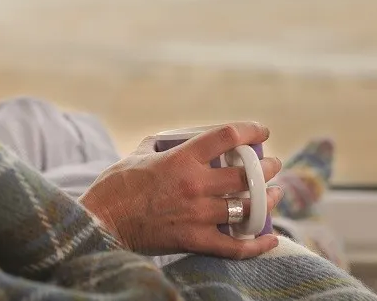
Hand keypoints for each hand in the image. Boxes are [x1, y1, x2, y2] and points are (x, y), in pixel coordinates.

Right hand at [79, 122, 283, 258]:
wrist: (101, 223)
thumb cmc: (115, 187)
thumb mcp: (137, 155)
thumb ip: (160, 145)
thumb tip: (173, 140)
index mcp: (181, 158)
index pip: (226, 136)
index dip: (250, 130)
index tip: (262, 131)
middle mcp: (195, 184)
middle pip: (247, 174)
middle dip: (266, 167)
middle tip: (272, 165)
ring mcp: (197, 214)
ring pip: (247, 207)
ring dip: (268, 200)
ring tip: (275, 194)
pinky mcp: (194, 240)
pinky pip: (236, 247)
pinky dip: (257, 245)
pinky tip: (271, 239)